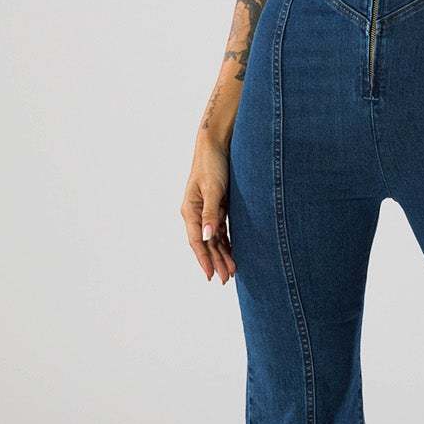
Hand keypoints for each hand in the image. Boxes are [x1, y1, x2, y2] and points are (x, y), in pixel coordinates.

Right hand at [182, 138, 235, 283]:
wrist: (216, 144)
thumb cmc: (212, 164)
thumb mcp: (213, 189)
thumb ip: (211, 214)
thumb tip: (207, 237)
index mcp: (190, 210)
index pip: (197, 241)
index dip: (204, 259)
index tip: (211, 276)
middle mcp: (196, 213)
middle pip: (206, 243)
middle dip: (216, 261)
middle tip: (227, 279)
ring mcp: (206, 210)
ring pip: (214, 238)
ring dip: (222, 254)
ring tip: (232, 271)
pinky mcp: (217, 205)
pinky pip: (220, 229)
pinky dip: (226, 242)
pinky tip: (233, 252)